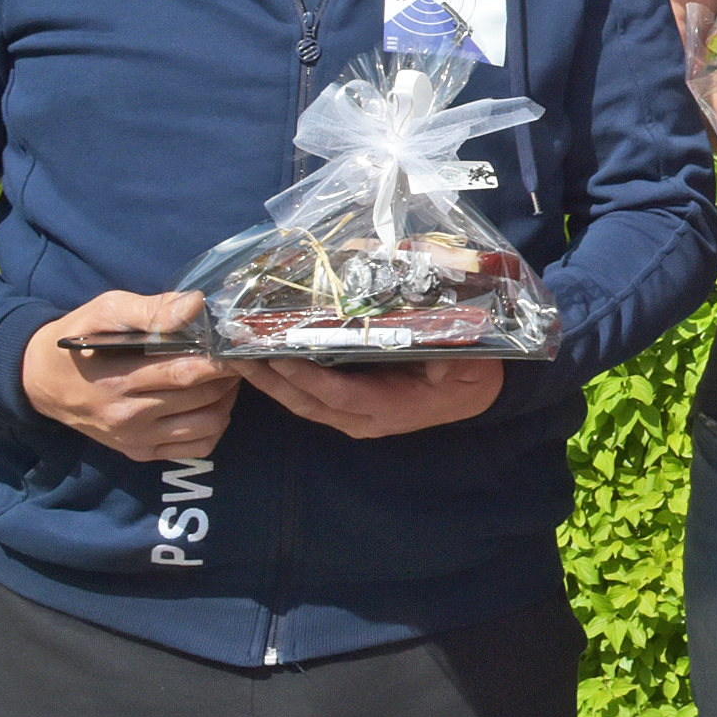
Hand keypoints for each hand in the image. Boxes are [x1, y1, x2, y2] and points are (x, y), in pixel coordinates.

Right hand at [22, 291, 239, 459]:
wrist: (40, 380)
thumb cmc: (78, 339)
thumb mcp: (105, 311)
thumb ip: (150, 310)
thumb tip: (196, 304)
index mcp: (118, 381)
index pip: (186, 372)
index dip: (220, 359)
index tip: (237, 344)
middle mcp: (128, 417)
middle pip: (202, 397)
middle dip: (229, 375)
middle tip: (237, 355)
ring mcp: (135, 439)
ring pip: (208, 425)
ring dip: (227, 400)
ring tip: (225, 377)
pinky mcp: (139, 452)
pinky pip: (196, 447)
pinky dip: (215, 426)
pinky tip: (212, 403)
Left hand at [235, 356, 501, 437]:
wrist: (479, 393)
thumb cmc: (470, 370)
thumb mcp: (464, 355)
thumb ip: (439, 335)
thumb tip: (413, 297)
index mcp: (390, 406)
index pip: (336, 394)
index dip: (304, 377)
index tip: (275, 354)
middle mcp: (366, 418)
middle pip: (306, 402)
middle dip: (269, 380)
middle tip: (236, 352)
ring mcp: (356, 418)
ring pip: (302, 404)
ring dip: (269, 383)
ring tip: (239, 356)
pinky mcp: (350, 412)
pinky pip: (310, 400)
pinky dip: (285, 383)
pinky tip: (265, 363)